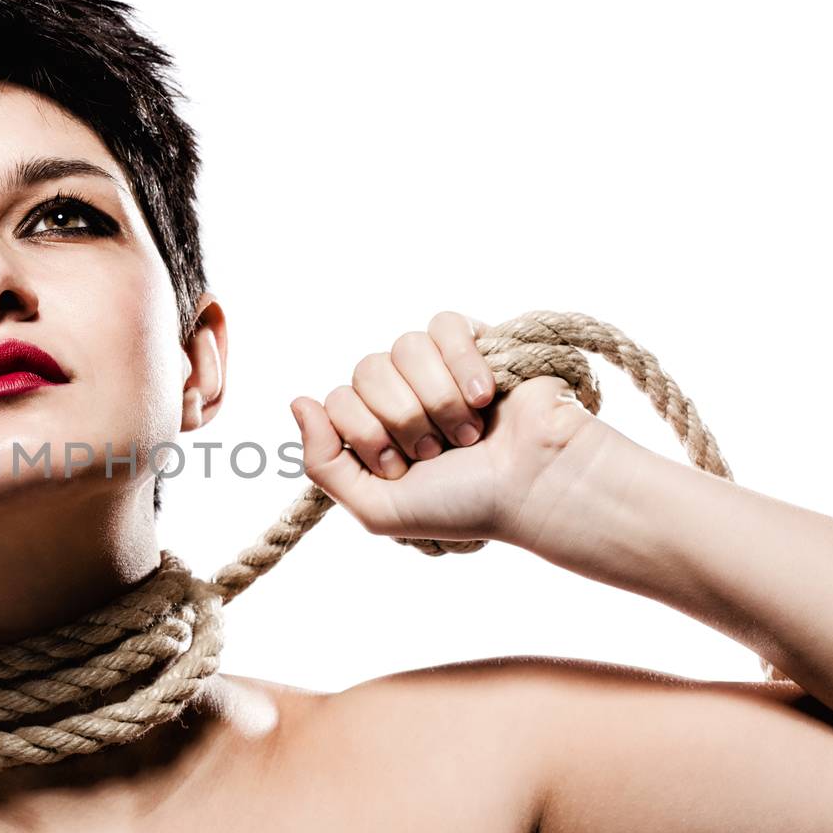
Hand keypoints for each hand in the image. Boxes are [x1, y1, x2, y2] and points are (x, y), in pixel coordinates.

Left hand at [290, 311, 616, 546]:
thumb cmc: (462, 504)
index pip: (337, 401)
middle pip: (366, 370)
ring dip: (436, 397)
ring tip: (467, 431)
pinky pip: (444, 325)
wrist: (535, 486)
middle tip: (439, 451)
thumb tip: (298, 401)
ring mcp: (438, 368)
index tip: (402, 468)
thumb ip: (322, 464)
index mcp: (373, 430)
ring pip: (404, 346)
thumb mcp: (377, 507)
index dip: (367, 434)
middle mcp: (401, 394)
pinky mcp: (478, 343)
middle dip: (403, 418)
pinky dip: (462, 361)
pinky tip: (484, 396)